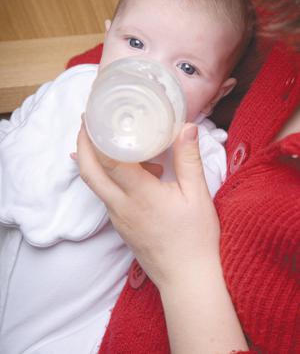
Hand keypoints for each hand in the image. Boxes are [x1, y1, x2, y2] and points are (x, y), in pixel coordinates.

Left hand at [75, 119, 220, 289]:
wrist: (187, 279)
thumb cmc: (195, 238)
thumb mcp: (197, 195)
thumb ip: (189, 159)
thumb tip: (186, 127)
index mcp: (140, 195)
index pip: (108, 161)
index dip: (96, 136)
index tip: (92, 116)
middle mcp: (121, 206)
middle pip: (89, 172)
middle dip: (82, 144)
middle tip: (87, 122)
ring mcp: (118, 217)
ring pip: (95, 184)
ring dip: (94, 160)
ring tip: (114, 140)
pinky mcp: (120, 225)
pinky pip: (106, 195)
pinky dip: (108, 176)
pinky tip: (129, 169)